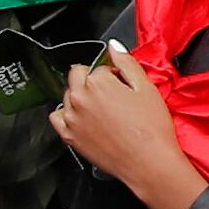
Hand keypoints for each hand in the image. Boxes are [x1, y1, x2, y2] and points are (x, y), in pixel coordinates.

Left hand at [44, 47, 199, 208]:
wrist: (148, 162)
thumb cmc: (151, 129)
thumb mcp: (146, 88)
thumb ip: (127, 63)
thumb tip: (114, 46)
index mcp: (97, 83)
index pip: (98, 67)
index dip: (113, 75)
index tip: (122, 85)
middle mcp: (79, 98)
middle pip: (77, 76)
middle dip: (92, 80)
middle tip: (112, 95)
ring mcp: (71, 117)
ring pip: (67, 95)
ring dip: (80, 97)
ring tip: (103, 110)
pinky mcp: (68, 135)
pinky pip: (57, 117)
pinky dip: (67, 114)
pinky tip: (84, 118)